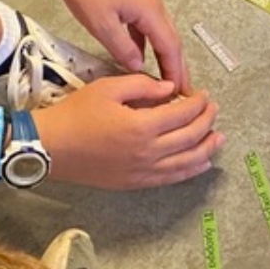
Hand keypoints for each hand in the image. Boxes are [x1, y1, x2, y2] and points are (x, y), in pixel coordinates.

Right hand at [33, 74, 222, 188]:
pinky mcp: (136, 182)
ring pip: (187, 161)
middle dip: (207, 122)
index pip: (183, 114)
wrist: (50, 147)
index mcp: (142, 126)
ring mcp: (143, 171)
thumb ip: (143, 86)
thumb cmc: (75, 114)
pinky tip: (202, 163)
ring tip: (219, 137)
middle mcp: (148, 151)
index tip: (204, 96)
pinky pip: (172, 178)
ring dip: (207, 148)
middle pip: (190, 137)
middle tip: (213, 110)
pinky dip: (191, 170)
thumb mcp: (108, 88)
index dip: (198, 104)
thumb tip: (171, 88)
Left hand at [57, 0, 191, 89]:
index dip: (176, 71)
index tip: (181, 91)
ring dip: (165, 55)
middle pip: (172, 40)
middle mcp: (155, 5)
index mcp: (150, 12)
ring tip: (166, 76)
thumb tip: (139, 65)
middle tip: (183, 89)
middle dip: (177, 66)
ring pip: (161, 32)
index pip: (170, 47)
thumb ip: (123, 49)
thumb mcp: (102, 24)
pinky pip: (148, 25)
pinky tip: (142, 55)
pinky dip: (149, 42)